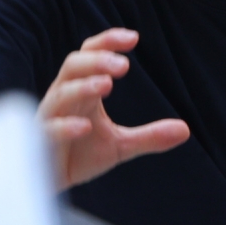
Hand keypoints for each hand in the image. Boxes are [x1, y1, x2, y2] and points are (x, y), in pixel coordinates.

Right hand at [40, 28, 189, 187]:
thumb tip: (185, 130)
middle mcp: (63, 98)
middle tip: (124, 66)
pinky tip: (85, 127)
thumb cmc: (78, 156)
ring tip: (107, 85)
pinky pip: (49, 130)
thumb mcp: (120, 146)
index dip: (108, 42)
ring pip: (60, 93)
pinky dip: (65, 126)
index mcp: (81, 91)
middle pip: (73, 66)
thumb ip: (149, 136)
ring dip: (82, 86)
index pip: (90, 55)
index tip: (134, 38)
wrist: (48, 186)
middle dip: (97, 61)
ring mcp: (49, 119)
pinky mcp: (40, 144)